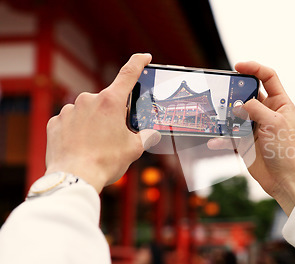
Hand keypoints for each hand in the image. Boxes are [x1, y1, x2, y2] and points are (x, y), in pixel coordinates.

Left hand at [45, 54, 160, 192]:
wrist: (74, 178)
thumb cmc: (106, 162)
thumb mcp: (134, 149)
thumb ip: (145, 137)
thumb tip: (151, 134)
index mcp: (111, 102)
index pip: (128, 73)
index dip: (138, 62)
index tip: (144, 57)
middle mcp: (88, 100)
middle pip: (107, 101)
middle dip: (113, 115)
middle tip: (115, 136)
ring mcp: (69, 110)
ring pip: (88, 112)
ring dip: (94, 123)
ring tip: (96, 146)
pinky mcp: (55, 122)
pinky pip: (71, 122)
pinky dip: (77, 131)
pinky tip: (81, 147)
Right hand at [208, 62, 294, 214]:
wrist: (285, 179)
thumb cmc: (287, 150)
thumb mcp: (274, 123)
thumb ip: (255, 109)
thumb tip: (238, 105)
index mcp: (280, 103)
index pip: (268, 77)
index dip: (254, 68)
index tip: (238, 66)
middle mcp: (267, 113)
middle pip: (247, 94)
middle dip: (234, 92)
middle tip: (221, 92)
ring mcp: (255, 127)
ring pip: (235, 114)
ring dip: (225, 115)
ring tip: (214, 115)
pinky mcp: (246, 142)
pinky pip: (229, 136)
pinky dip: (221, 138)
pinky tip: (214, 141)